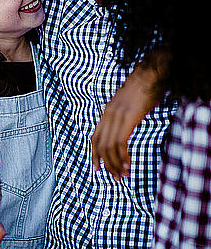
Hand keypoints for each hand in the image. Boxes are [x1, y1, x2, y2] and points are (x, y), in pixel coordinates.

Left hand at [91, 50, 169, 180]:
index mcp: (108, 110)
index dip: (94, 155)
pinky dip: (123, 156)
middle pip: (100, 145)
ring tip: (123, 175)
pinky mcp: (128, 117)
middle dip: (107, 164)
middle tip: (116, 178)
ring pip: (109, 147)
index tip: (97, 169)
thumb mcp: (130, 102)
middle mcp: (109, 113)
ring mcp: (118, 114)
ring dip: (115, 164)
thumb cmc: (145, 86)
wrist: (153, 70)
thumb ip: (125, 114)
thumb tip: (126, 125)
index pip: (95, 136)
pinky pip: (120, 142)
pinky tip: (129, 164)